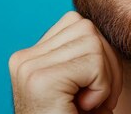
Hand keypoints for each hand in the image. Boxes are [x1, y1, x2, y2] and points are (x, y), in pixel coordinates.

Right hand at [8, 11, 122, 113]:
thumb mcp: (81, 85)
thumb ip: (85, 55)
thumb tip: (104, 26)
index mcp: (29, 57)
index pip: (77, 25)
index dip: (98, 55)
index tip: (92, 90)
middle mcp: (23, 58)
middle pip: (87, 29)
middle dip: (107, 64)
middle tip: (96, 101)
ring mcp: (28, 67)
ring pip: (93, 42)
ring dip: (106, 78)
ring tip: (89, 105)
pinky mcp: (39, 79)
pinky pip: (94, 62)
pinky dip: (102, 87)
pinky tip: (84, 108)